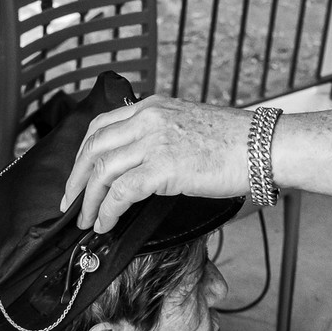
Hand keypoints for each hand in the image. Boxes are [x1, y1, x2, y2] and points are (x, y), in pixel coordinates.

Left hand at [63, 96, 249, 233]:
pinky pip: (121, 191)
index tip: (78, 176)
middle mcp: (147, 118)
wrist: (262, 146)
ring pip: (102, 170)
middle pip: (94, 147)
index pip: (102, 125)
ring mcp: (154, 141)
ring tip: (85, 219)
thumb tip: (149, 168)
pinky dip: (107, 210)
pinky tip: (105, 224)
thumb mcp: (190, 129)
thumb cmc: (237, 144)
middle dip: (76, 178)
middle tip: (69, 203)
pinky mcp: (162, 167)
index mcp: (152, 107)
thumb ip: (164, 139)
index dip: (83, 154)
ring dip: (89, 199)